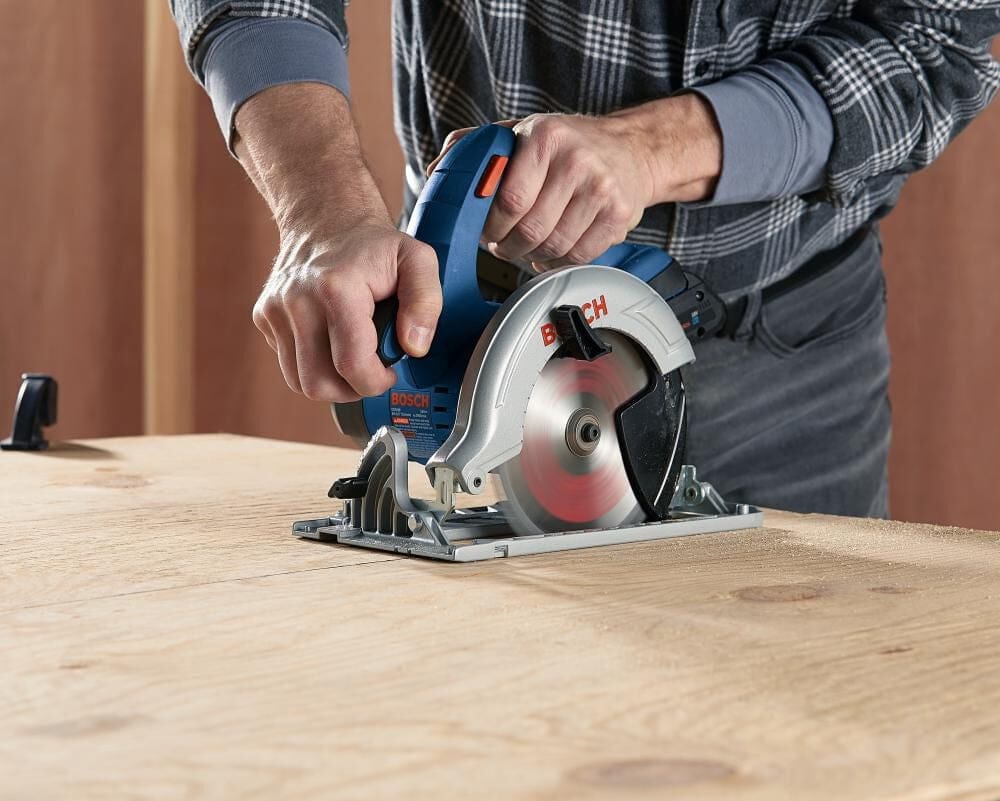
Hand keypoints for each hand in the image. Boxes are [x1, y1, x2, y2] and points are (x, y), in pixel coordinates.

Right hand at [252, 216, 439, 401]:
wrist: (326, 218)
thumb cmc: (373, 245)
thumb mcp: (418, 260)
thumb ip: (426, 303)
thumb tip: (413, 346)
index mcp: (337, 288)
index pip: (352, 365)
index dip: (375, 382)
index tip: (388, 372)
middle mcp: (298, 301)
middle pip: (318, 384)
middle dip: (350, 390)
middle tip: (370, 372)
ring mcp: (276, 310)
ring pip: (298, 382)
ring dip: (330, 382)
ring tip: (352, 358)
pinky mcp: (264, 317)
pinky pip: (288, 364)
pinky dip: (312, 364)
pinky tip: (330, 341)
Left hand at [427, 94, 720, 269]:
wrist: (631, 149)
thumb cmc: (566, 144)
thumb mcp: (518, 131)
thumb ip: (473, 148)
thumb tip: (436, 174)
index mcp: (544, 136)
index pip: (509, 200)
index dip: (491, 226)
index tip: (486, 231)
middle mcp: (576, 160)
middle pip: (531, 230)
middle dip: (508, 247)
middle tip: (503, 244)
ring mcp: (602, 189)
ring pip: (554, 247)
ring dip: (533, 256)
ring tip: (528, 245)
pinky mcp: (619, 215)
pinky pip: (579, 256)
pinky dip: (560, 261)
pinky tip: (554, 249)